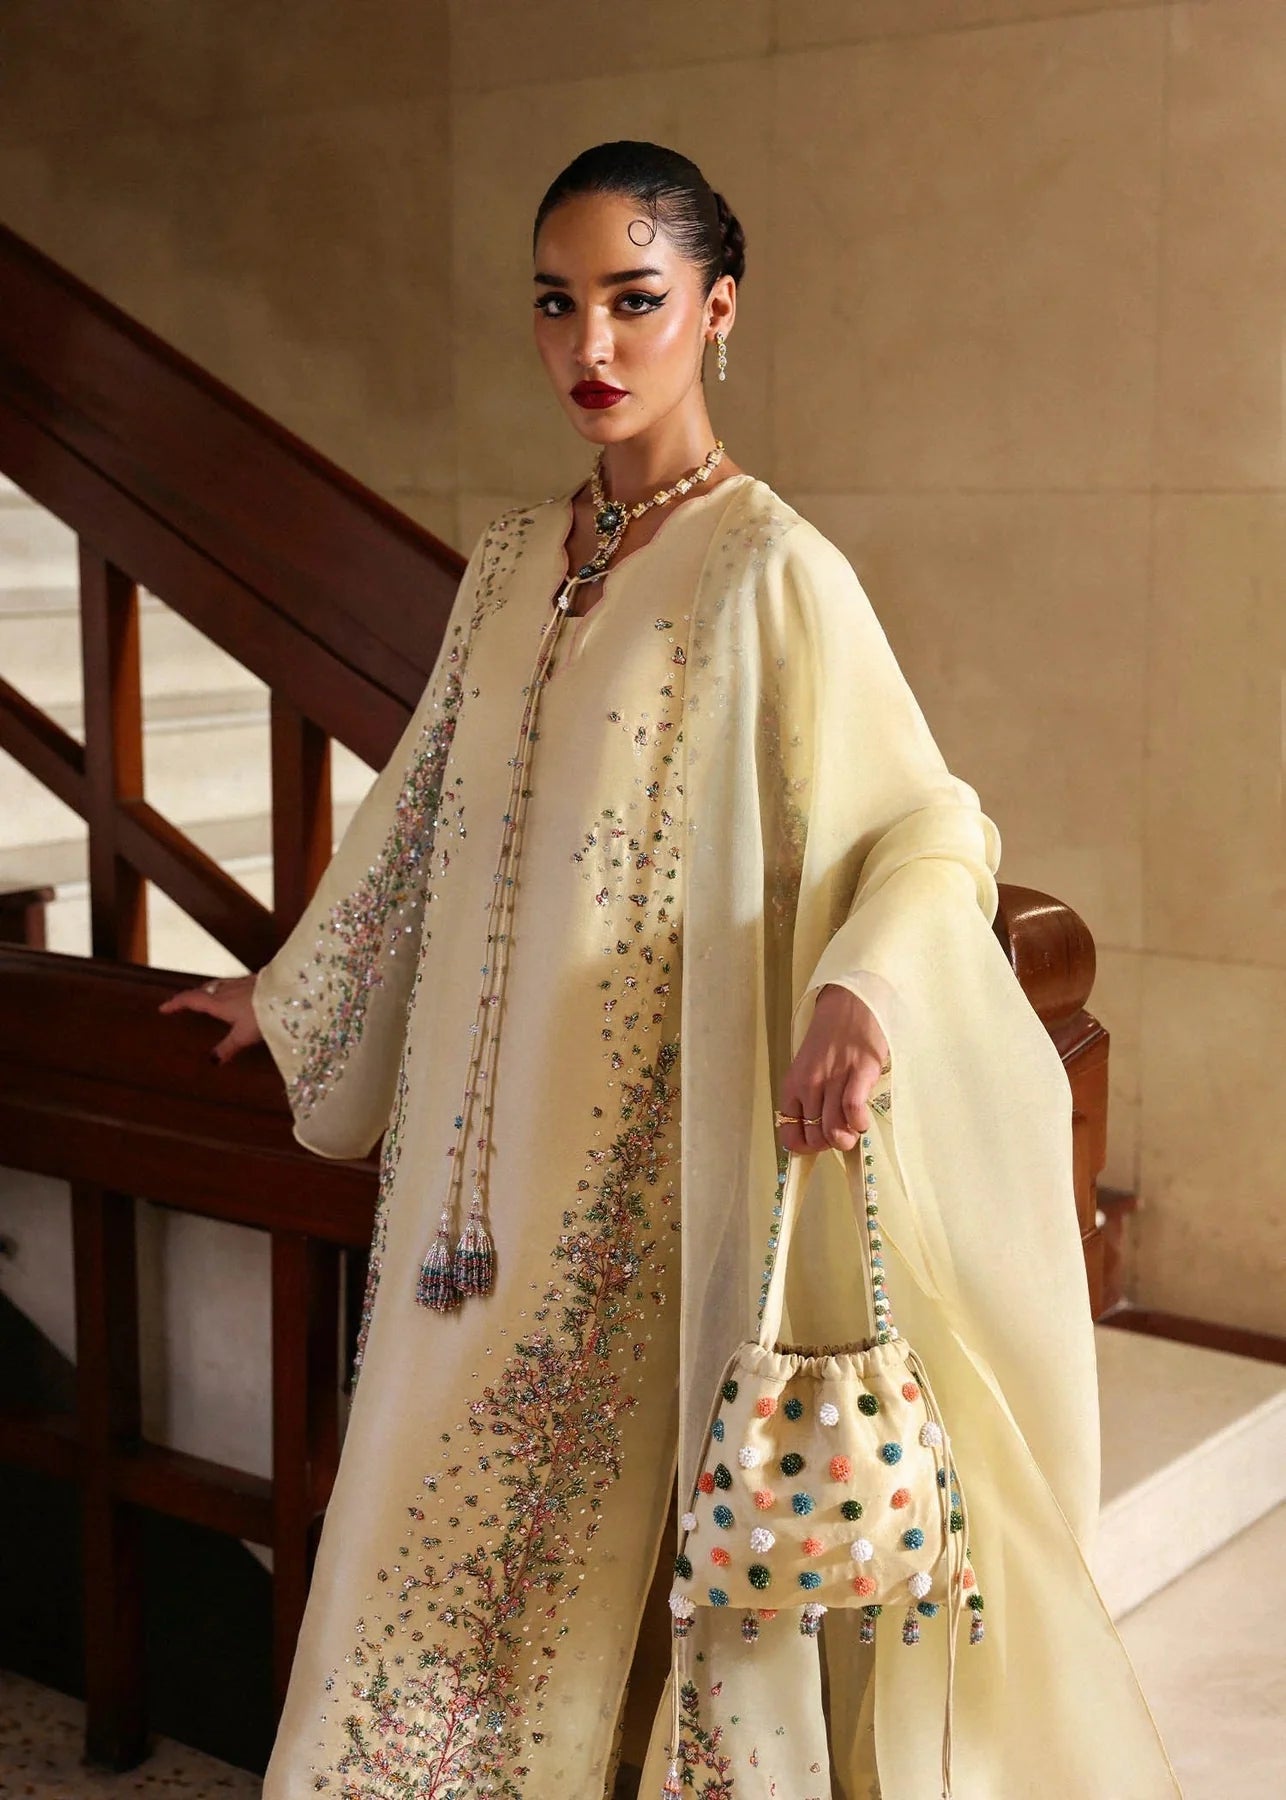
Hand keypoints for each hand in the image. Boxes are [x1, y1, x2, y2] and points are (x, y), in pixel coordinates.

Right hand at [158, 971, 262, 1064]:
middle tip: (183, 1003)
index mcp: (219, 1002)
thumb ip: (227, 1048)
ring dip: (208, 990)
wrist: (290, 992)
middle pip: (203, 990)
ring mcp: (243, 982)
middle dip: (191, 996)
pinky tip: (236, 993)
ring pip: (219, 984)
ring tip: (206, 997)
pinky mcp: (256, 979)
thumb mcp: (243, 1036)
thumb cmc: (265, 1014)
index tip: (163, 1008)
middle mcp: (227, 988)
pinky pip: (233, 983)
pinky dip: (226, 988)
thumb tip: (212, 1062)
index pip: (191, 999)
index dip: (176, 1003)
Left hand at [776, 983, 889, 1154]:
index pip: (789, 1135)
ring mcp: (833, 1078)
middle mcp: (809, 1085)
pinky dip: (859, 1123)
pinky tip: (863, 1119)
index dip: (805, 1149)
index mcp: (793, 1086)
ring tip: (855, 1127)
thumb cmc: (831, 1038)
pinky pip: (853, 1110)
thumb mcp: (809, 1069)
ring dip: (847, 1138)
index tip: (820, 1144)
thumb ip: (810, 1098)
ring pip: (834, 1131)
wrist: (850, 1002)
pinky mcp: (858, 1072)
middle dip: (831, 1144)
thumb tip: (820, 1132)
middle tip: (843, 1130)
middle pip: (815, 1139)